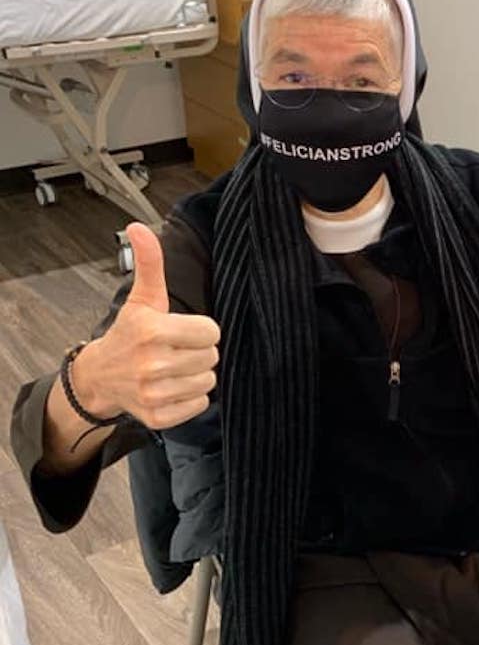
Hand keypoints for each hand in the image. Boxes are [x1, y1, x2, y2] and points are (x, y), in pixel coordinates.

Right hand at [71, 223, 220, 429]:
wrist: (100, 376)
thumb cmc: (129, 333)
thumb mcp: (143, 298)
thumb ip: (149, 263)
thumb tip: (139, 227)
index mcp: (153, 331)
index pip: (212, 331)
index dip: (201, 329)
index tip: (183, 330)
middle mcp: (152, 364)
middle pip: (212, 356)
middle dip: (199, 351)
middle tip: (177, 349)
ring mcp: (154, 394)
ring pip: (208, 381)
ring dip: (196, 374)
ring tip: (174, 367)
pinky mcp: (158, 417)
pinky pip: (200, 404)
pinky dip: (191, 397)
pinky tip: (172, 387)